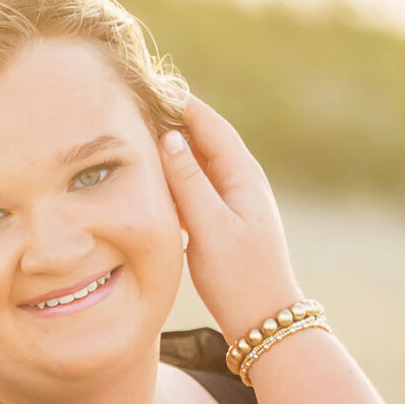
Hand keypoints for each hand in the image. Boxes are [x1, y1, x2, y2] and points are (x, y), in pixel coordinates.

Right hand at [157, 93, 303, 343]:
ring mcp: (234, 201)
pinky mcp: (225, 220)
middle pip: (204, 137)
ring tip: (139, 129)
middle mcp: (242, 182)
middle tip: (138, 99)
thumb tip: (169, 136)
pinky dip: (176, 172)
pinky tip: (155, 175)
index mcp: (243, 176)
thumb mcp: (210, 227)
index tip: (150, 82)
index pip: (209, 124)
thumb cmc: (240, 277)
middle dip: (174, 117)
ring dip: (173, 145)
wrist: (265, 321)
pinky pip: (198, 184)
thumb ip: (189, 181)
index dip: (181, 101)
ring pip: (200, 161)